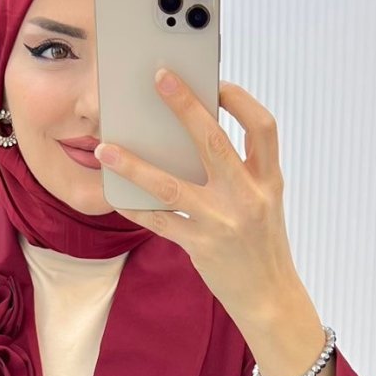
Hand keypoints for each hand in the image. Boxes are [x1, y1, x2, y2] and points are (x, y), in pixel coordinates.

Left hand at [95, 71, 304, 325]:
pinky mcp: (200, 246)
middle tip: (159, 78)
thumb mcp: (263, 201)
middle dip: (186, 107)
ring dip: (135, 165)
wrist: (270, 297)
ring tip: (106, 148)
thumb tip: (193, 133)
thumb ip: (239, 170)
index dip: (241, 100)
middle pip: (214, 142)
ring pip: (171, 186)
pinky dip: (135, 207)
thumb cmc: (262, 244)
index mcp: (268, 180)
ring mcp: (222, 223)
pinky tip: (115, 193)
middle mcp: (248, 197)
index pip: (263, 127)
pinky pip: (159, 221)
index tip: (217, 83)